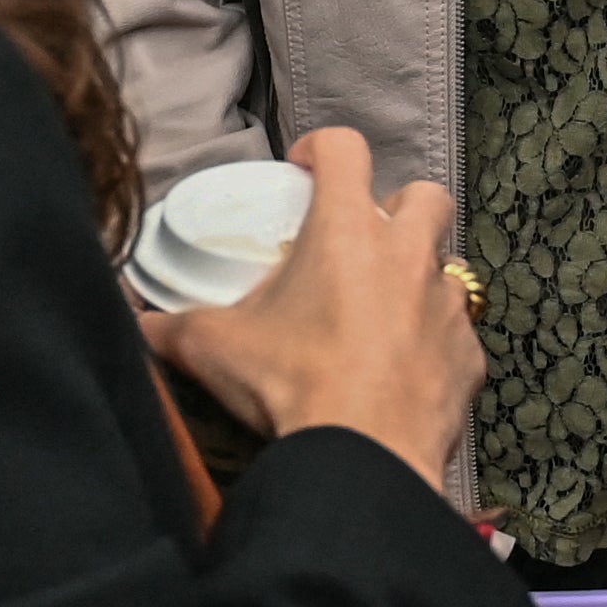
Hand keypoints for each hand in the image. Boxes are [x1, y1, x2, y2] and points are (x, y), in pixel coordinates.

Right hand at [134, 128, 478, 489]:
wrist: (364, 459)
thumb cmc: (291, 385)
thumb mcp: (213, 349)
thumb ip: (168, 328)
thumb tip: (137, 326)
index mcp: (347, 230)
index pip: (345, 148)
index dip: (322, 148)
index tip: (305, 170)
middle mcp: (408, 254)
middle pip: (423, 195)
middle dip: (398, 208)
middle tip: (361, 242)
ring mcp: (446, 305)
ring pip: (445, 268)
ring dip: (416, 280)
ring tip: (379, 315)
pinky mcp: (469, 357)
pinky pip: (455, 337)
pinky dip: (432, 346)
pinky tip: (401, 373)